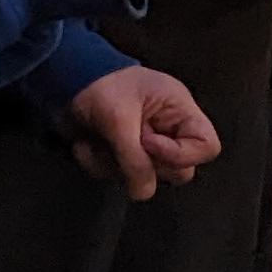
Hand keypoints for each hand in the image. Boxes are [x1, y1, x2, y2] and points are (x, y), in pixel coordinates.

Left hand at [64, 62, 219, 200]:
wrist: (65, 79)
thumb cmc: (100, 86)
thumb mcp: (118, 119)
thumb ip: (134, 158)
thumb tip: (143, 193)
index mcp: (180, 111)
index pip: (207, 147)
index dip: (181, 155)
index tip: (149, 143)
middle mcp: (169, 131)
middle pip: (178, 171)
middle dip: (145, 164)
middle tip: (122, 144)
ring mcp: (145, 146)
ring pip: (145, 179)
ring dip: (115, 165)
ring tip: (97, 142)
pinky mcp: (122, 155)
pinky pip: (118, 176)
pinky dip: (97, 163)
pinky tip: (85, 144)